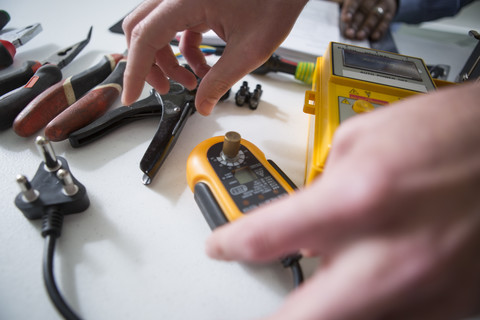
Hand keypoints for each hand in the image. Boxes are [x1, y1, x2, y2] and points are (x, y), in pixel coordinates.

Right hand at [122, 0, 307, 114]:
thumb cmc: (275, 2)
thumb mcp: (248, 50)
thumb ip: (220, 81)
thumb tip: (204, 105)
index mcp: (184, 0)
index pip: (144, 37)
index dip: (135, 71)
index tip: (130, 95)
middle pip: (141, 31)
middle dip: (149, 65)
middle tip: (165, 89)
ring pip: (157, 30)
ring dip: (167, 60)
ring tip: (191, 81)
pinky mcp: (194, 1)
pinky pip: (176, 29)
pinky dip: (183, 51)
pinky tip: (203, 67)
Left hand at [206, 83, 479, 318]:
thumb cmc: (446, 132)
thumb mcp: (361, 140)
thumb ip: (320, 191)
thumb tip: (303, 231)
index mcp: (359, 197)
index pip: (265, 238)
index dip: (232, 245)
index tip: (222, 248)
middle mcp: (391, 252)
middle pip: (302, 317)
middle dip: (273, 315)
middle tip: (260, 305)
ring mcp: (426, 286)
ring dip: (320, 312)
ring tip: (310, 296)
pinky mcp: (454, 302)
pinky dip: (366, 312)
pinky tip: (361, 292)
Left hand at [341, 0, 396, 40]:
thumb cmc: (363, 3)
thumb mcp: (354, 3)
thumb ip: (344, 7)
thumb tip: (334, 13)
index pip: (355, 2)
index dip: (349, 11)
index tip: (345, 20)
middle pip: (363, 11)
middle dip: (356, 23)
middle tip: (350, 33)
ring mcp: (383, 5)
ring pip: (374, 16)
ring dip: (367, 27)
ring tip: (360, 36)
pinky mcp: (390, 13)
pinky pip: (385, 21)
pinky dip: (379, 30)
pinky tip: (374, 37)